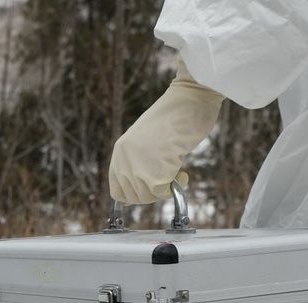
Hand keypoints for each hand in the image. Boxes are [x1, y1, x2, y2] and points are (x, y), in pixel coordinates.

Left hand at [108, 62, 224, 204]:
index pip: (117, 191)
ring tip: (177, 171)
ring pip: (147, 197)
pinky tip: (183, 172)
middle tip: (168, 178)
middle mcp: (124, 158)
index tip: (152, 189)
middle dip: (153, 194)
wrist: (190, 99)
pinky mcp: (154, 170)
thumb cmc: (177, 117)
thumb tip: (138, 197)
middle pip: (134, 198)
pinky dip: (176, 187)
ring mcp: (137, 164)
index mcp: (120, 150)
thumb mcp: (148, 141)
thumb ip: (139, 163)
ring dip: (164, 190)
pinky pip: (162, 193)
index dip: (135, 195)